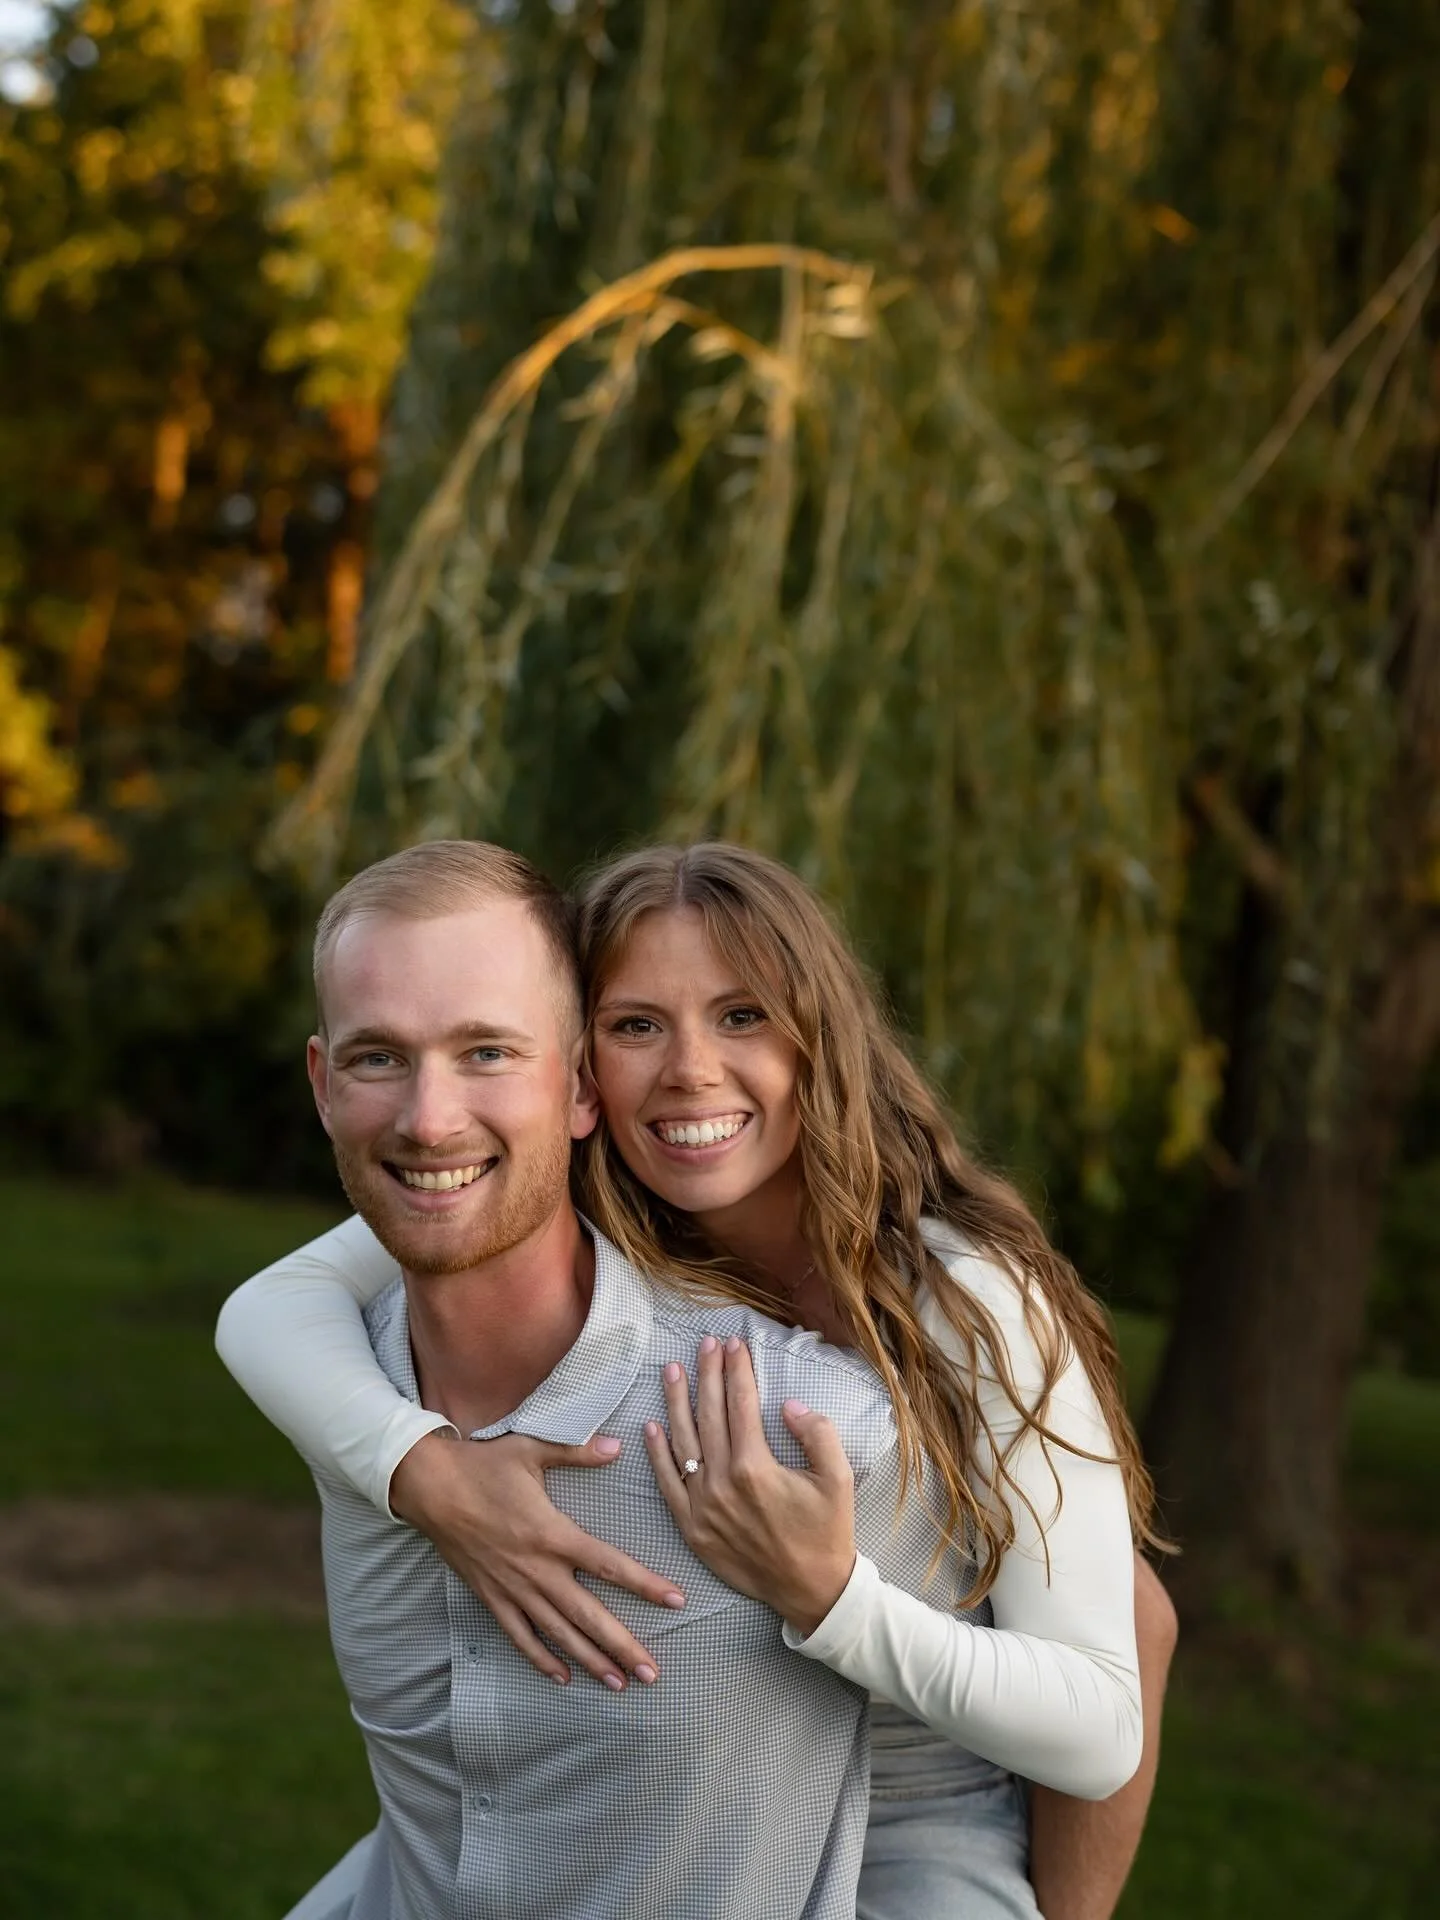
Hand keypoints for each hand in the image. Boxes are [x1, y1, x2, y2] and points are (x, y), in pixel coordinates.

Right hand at [389, 1429, 686, 1690]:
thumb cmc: (483, 1465)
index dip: (646, 1584)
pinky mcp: (491, 1598)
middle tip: (652, 1674)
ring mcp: (513, 1589)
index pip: (610, 1565)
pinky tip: (562, 1678)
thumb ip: (577, 1452)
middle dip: (622, 1647)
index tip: (678, 1601)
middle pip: (589, 1616)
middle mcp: (537, 1570)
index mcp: (553, 1534)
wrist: (429, 1487)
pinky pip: (520, 1637)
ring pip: (559, 1634)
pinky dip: (541, 1659)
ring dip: (590, 1661)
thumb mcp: (532, 1450)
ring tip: (618, 1684)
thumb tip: (617, 1445)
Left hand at [644, 1334, 856, 1636]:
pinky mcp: (692, 1528)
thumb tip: (790, 1405)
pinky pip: (668, 1483)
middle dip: (707, 1373)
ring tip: (672, 1370)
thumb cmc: (827, 1532)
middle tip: (705, 1344)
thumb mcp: (840, 1479)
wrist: (811, 1591)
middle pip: (709, 1414)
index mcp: (756, 1467)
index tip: (736, 1343)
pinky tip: (652, 1426)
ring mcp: (702, 1506)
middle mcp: (722, 1483)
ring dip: (676, 1402)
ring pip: (682, 1442)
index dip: (737, 1369)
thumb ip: (818, 1435)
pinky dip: (657, 1454)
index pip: (741, 1403)